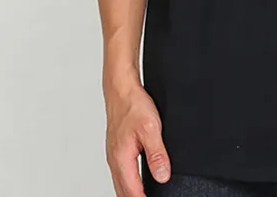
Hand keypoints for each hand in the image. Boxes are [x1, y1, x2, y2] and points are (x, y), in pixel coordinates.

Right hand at [105, 81, 171, 196]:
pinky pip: (121, 174)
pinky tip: (136, 183)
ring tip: (144, 196)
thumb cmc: (133, 105)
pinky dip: (129, 183)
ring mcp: (114, 155)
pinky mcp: (116, 150)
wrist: (121, 90)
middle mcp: (115, 160)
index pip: (132, 191)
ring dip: (131, 193)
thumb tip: (162, 176)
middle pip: (123, 191)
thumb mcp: (151, 128)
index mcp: (121, 158)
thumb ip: (157, 154)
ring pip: (121, 184)